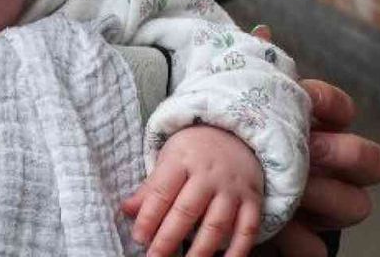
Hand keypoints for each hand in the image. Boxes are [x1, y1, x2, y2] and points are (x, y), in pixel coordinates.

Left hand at [122, 125, 263, 256]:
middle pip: (187, 211)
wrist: (233, 134)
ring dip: (200, 250)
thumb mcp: (167, 160)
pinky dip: (237, 251)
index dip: (149, 217)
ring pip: (217, 224)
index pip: (162, 192)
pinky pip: (247, 230)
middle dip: (169, 238)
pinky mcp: (253, 201)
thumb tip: (126, 211)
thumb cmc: (192, 152)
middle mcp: (209, 176)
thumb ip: (150, 188)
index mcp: (181, 161)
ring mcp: (232, 189)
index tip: (138, 238)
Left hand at [248, 28, 379, 256]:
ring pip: (356, 205)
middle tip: (309, 150)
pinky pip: (316, 247)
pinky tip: (281, 235)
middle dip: (344, 154)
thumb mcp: (236, 104)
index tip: (304, 99)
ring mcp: (324, 204)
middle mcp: (331, 166)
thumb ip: (252, 70)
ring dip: (329, 198)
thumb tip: (262, 30)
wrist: (212, 187)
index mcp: (316, 127)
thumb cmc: (231, 138)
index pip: (341, 108)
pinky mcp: (304, 237)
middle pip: (370, 160)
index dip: (329, 102)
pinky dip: (301, 243)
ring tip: (295, 193)